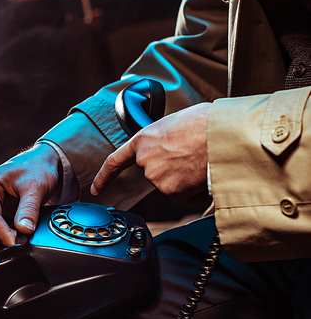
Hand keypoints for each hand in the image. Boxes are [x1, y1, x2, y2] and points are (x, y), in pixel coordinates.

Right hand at [0, 143, 60, 253]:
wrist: (42, 165)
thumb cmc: (37, 169)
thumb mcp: (35, 186)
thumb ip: (29, 208)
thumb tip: (24, 230)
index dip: (3, 235)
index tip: (17, 245)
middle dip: (1, 241)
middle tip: (22, 243)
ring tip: (18, 244)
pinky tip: (9, 246)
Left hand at [91, 103, 210, 203]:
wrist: (222, 136)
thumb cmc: (206, 124)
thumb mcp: (177, 121)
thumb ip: (165, 137)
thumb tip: (174, 144)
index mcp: (143, 139)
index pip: (115, 161)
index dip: (104, 176)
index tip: (96, 188)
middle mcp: (145, 160)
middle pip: (156, 174)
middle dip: (173, 170)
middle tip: (191, 157)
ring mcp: (157, 178)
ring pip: (171, 186)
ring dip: (185, 179)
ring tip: (200, 160)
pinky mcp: (171, 192)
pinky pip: (184, 196)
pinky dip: (194, 190)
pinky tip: (202, 174)